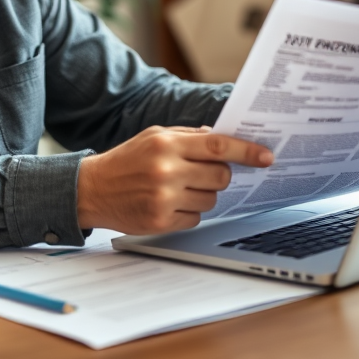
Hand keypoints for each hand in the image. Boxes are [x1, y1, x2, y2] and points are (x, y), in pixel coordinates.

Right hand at [76, 126, 273, 233]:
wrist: (91, 189)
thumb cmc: (127, 160)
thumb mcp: (154, 136)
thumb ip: (189, 136)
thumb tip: (224, 138)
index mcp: (166, 144)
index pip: (218, 147)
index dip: (246, 152)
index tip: (266, 157)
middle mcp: (166, 170)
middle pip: (220, 176)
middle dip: (219, 175)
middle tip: (202, 173)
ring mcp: (164, 198)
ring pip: (211, 200)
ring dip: (203, 195)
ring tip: (179, 188)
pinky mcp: (160, 222)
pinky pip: (195, 219)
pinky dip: (188, 212)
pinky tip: (169, 203)